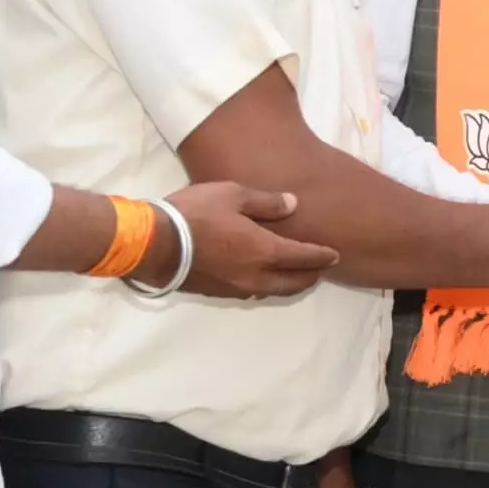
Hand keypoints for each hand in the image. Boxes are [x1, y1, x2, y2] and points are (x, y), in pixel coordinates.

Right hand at [165, 184, 336, 299]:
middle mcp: (255, 275)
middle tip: (321, 270)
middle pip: (292, 282)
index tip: (335, 255)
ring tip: (295, 277)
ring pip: (271, 290)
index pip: (303, 257)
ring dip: (287, 285)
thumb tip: (293, 204)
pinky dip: (264, 286)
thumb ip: (265, 202)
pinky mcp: (216, 292)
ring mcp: (235, 287)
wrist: (154, 244)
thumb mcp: (232, 195)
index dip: (321, 256)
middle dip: (310, 277)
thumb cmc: (195, 214)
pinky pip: (250, 291)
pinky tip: (261, 279)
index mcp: (265, 251)